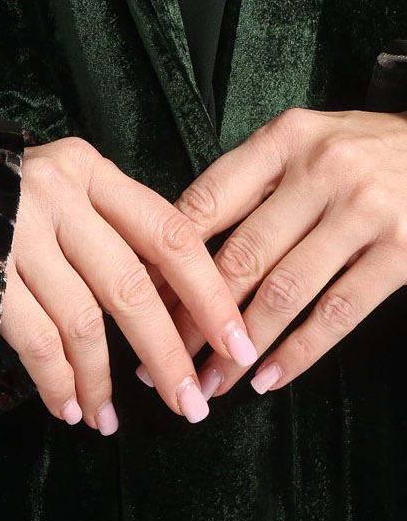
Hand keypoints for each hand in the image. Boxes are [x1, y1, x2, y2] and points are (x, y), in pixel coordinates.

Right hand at [0, 136, 259, 433]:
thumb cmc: (2, 201)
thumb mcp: (63, 188)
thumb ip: (115, 226)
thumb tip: (178, 305)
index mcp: (88, 170)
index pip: (169, 234)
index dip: (209, 295)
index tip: (236, 342)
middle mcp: (55, 194)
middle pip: (131, 286)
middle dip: (166, 354)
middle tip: (192, 404)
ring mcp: (14, 233)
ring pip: (82, 321)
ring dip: (103, 381)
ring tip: (111, 420)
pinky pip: (34, 340)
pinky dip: (58, 381)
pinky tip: (71, 408)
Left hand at [161, 108, 406, 400]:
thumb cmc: (366, 151)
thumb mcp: (306, 141)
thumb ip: (251, 181)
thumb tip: (176, 245)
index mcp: (285, 139)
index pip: (207, 203)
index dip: (167, 260)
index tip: (139, 302)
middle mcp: (322, 171)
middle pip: (239, 256)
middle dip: (192, 316)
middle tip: (162, 357)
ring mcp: (364, 212)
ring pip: (283, 293)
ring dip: (239, 347)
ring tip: (211, 381)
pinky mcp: (402, 253)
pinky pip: (338, 312)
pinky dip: (299, 352)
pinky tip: (269, 377)